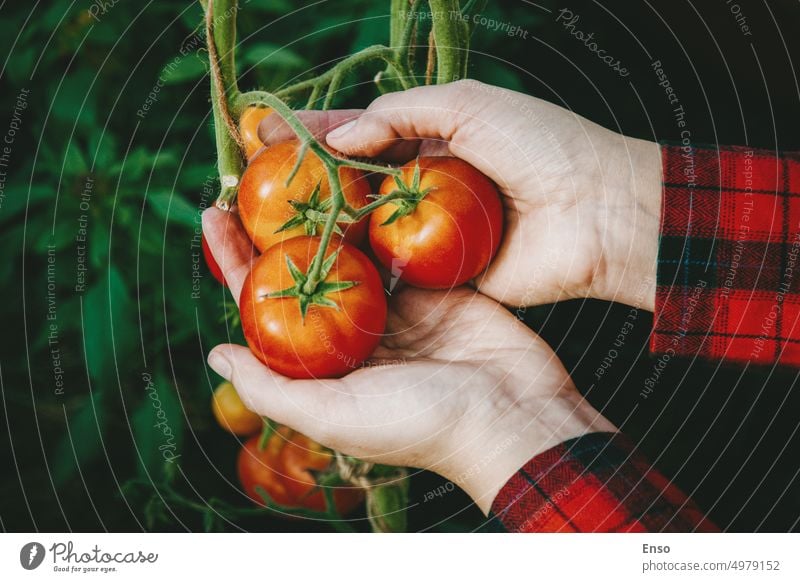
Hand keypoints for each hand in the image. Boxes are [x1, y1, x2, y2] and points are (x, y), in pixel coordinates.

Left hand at [202, 208, 614, 512]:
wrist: (514, 416)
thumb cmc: (422, 425)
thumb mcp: (336, 416)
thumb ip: (272, 388)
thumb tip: (214, 354)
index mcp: (326, 364)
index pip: (267, 305)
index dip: (237, 262)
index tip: (212, 215)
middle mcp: (356, 334)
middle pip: (303, 270)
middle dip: (275, 226)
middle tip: (250, 176)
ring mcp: (397, 308)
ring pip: (351, 251)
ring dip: (324, 211)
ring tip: (298, 166)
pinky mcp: (436, 287)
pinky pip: (400, 245)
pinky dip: (380, 215)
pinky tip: (358, 179)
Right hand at [259, 80, 661, 310]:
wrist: (595, 214)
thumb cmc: (541, 146)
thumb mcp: (471, 105)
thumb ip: (401, 114)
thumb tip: (341, 137)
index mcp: (435, 136)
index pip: (360, 130)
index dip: (312, 132)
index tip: (262, 133)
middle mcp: (424, 183)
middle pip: (352, 180)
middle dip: (302, 180)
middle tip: (247, 182)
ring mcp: (428, 229)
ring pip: (362, 224)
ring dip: (317, 223)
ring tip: (262, 223)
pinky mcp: (438, 272)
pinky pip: (387, 265)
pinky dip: (352, 262)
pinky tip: (309, 263)